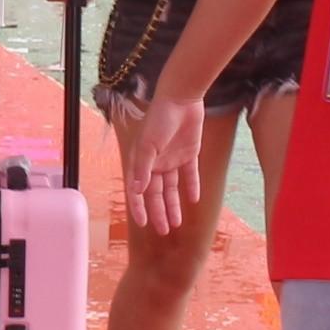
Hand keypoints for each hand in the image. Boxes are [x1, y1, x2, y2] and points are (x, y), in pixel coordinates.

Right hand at [127, 91, 206, 237]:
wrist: (181, 98)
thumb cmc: (160, 119)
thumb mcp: (149, 144)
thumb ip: (143, 168)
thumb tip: (136, 191)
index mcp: (142, 162)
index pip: (139, 190)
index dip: (139, 207)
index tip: (143, 223)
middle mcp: (156, 163)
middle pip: (157, 193)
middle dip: (159, 212)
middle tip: (164, 231)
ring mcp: (172, 158)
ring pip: (172, 188)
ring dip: (173, 205)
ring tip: (177, 223)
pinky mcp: (189, 153)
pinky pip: (190, 175)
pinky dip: (191, 187)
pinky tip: (193, 200)